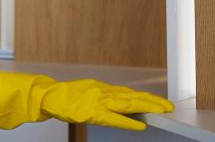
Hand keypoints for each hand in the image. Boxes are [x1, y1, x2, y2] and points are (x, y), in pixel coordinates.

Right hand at [0, 68, 173, 130]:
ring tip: (162, 111)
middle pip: (133, 97)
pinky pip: (113, 118)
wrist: (45, 95)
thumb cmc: (64, 97)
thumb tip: (119, 102)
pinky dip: (128, 122)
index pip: (129, 93)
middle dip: (153, 102)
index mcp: (102, 88)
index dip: (146, 98)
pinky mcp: (92, 111)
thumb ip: (103, 97)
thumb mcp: (87, 93)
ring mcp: (98, 100)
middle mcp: (103, 91)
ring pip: (128, 104)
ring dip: (147, 108)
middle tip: (169, 107)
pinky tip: (140, 126)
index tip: (160, 102)